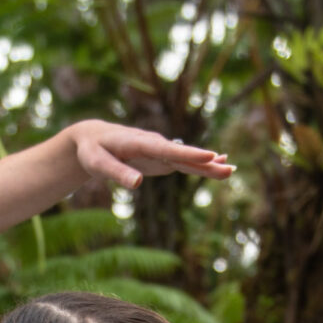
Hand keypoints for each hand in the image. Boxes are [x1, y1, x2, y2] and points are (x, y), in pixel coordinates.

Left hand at [72, 121, 233, 192]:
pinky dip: (200, 164)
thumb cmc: (92, 151)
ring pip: (187, 158)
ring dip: (208, 164)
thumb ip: (117, 172)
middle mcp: (154, 144)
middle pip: (183, 154)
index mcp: (139, 142)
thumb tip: (137, 184)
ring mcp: (160, 150)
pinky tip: (218, 165)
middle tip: (229, 169)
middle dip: (205, 162)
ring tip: (231, 170)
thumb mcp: (97, 163)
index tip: (209, 156)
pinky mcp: (161, 158)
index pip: (167, 149)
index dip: (188, 153)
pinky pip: (184, 162)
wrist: (94, 138)